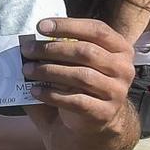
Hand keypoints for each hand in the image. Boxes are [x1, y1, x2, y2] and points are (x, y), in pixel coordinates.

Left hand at [20, 18, 136, 149]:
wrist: (89, 124)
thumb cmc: (78, 85)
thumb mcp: (73, 63)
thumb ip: (60, 50)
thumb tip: (29, 42)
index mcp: (120, 49)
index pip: (97, 30)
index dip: (68, 26)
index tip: (40, 26)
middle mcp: (123, 69)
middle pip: (86, 52)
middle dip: (51, 49)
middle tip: (27, 50)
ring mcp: (116, 92)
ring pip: (81, 76)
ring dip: (48, 71)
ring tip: (26, 70)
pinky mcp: (104, 112)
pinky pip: (75, 100)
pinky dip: (51, 94)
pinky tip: (34, 91)